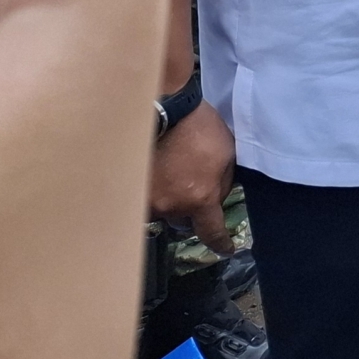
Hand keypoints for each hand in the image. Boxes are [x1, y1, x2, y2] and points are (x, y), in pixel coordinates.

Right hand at [151, 101, 237, 253]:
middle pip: (183, 222)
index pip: (210, 232)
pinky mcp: (130, 189)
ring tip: (173, 175)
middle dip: (190, 212)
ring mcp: (147, 200)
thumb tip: (215, 197)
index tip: (225, 249)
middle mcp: (170, 206)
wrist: (164, 108)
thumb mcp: (227, 154)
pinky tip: (157, 175)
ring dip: (169, 200)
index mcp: (199, 199)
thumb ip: (223, 183)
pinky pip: (145, 200)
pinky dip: (153, 191)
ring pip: (162, 211)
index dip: (219, 243)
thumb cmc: (200, 128)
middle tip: (193, 189)